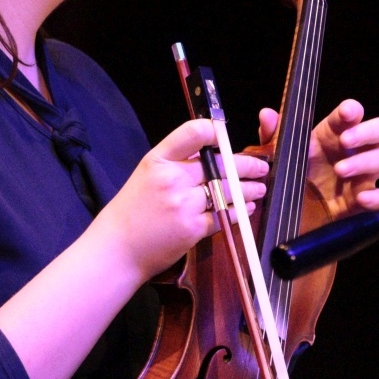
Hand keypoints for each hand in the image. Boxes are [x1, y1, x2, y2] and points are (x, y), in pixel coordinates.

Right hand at [95, 119, 269, 280]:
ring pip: (227, 190)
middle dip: (246, 165)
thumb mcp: (147, 174)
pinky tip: (245, 208)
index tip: (226, 135)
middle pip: (219, 164)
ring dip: (248, 189)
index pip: (193, 133)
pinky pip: (224, 215)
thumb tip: (210, 151)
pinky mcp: (192, 229)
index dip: (214, 131)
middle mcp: (172, 178)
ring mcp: (182, 204)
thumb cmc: (132, 210)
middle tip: (260, 167)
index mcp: (158, 159)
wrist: (117, 248)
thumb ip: (175, 161)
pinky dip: (239, 211)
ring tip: (259, 188)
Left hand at [258, 99, 378, 219]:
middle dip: (367, 132)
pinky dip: (376, 196)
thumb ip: (272, 136)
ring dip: (365, 162)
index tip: (345, 114)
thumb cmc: (285, 178)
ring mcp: (360, 176)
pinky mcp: (361, 202)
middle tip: (345, 141)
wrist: (284, 217)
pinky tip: (361, 198)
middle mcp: (351, 152)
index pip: (351, 114)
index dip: (352, 110)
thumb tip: (266, 114)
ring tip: (340, 171)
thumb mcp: (274, 157)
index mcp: (331, 134)